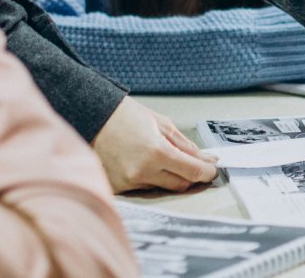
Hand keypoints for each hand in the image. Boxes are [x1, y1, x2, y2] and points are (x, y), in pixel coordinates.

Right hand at [92, 97, 218, 192]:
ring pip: (163, 187)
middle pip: (181, 184)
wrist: (90, 118)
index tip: (213, 169)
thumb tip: (206, 159)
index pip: (192, 172)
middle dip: (192, 175)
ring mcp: (129, 182)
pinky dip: (152, 178)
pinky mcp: (119, 188)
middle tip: (196, 164)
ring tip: (165, 158)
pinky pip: (145, 188)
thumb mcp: (162, 124)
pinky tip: (147, 163)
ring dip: (171, 176)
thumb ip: (185, 145)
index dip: (207, 172)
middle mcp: (142, 172)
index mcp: (156, 152)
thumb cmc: (126, 116)